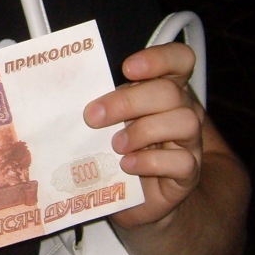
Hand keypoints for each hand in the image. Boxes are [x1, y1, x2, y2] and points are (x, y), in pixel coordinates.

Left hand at [83, 41, 204, 228]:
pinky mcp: (188, 173)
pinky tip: (127, 165)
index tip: (127, 68)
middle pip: (171, 92)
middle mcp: (184, 109)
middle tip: (93, 117)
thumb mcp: (108, 119)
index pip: (179, 59)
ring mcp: (190, 141)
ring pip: (184, 122)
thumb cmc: (117, 148)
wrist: (134, 195)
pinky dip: (150, 162)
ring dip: (142, 131)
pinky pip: (182, 162)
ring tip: (115, 145)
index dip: (158, 59)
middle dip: (128, 101)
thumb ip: (101, 102)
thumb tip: (64, 92)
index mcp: (165, 87)